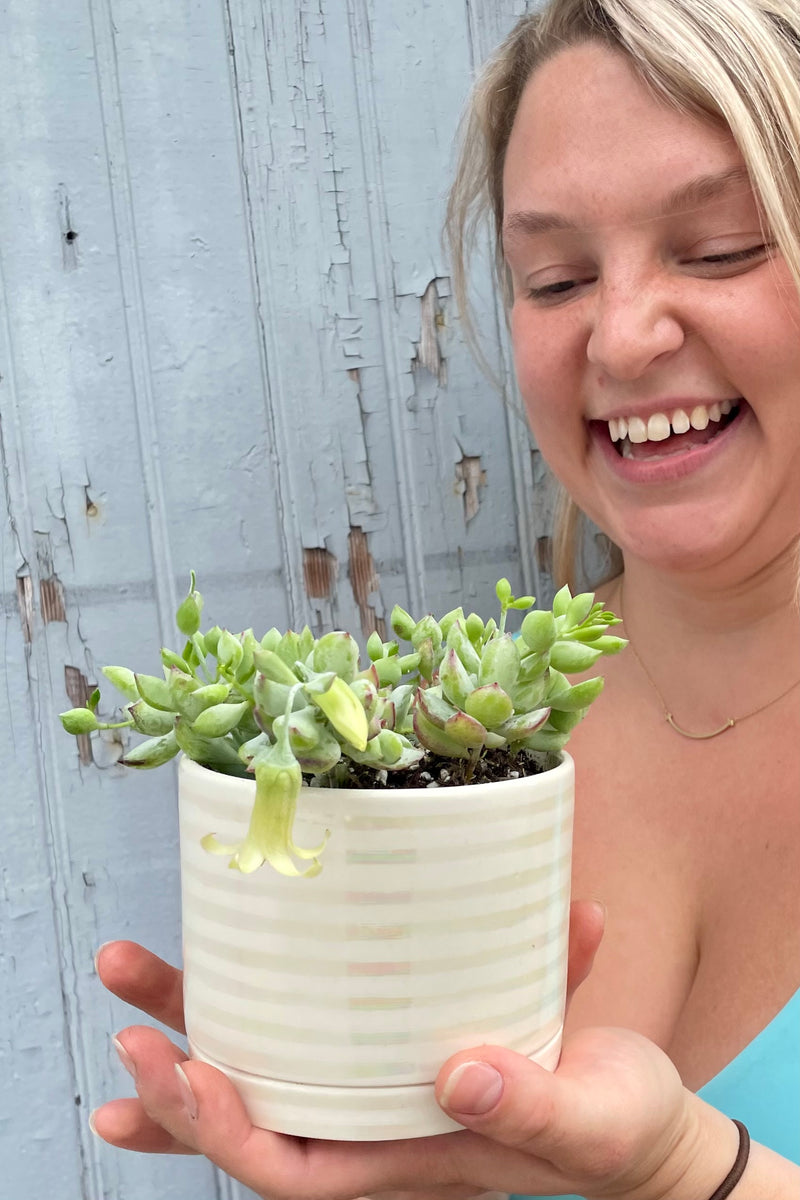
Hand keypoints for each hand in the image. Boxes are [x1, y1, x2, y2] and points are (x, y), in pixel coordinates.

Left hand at [93, 901, 618, 1196]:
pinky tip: (236, 945)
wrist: (641, 1123)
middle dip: (178, 1081)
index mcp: (411, 1159)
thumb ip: (531, 1107)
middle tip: (125, 1023)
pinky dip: (271, 987)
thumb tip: (461, 1077)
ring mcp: (384, 1084)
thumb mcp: (590, 1121)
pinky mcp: (401, 1038)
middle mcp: (379, 1126)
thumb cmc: (619, 1131)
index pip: (290, 1168)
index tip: (185, 1070)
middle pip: (256, 1116)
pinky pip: (321, 1018)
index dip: (223, 1132)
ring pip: (272, 1063)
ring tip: (133, 980)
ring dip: (201, 1023)